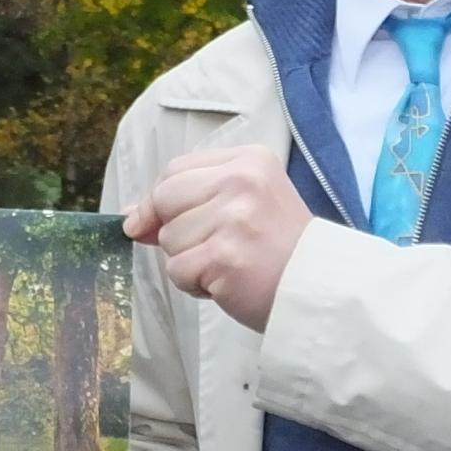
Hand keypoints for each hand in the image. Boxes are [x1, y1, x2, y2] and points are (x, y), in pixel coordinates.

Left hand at [122, 144, 310, 332]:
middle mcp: (242, 181)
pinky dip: (195, 285)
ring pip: (168, 239)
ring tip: (229, 265)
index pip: (175, 170)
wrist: (321, 289)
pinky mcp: (225, 256)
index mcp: (248, 160)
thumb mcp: (243, 206)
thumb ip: (189, 201)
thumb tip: (130, 216)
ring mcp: (234, 218)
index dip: (159, 201)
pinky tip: (227, 283)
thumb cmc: (279, 249)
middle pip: (164, 199)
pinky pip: (177, 271)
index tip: (155, 223)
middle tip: (213, 247)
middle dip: (174, 231)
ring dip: (189, 261)